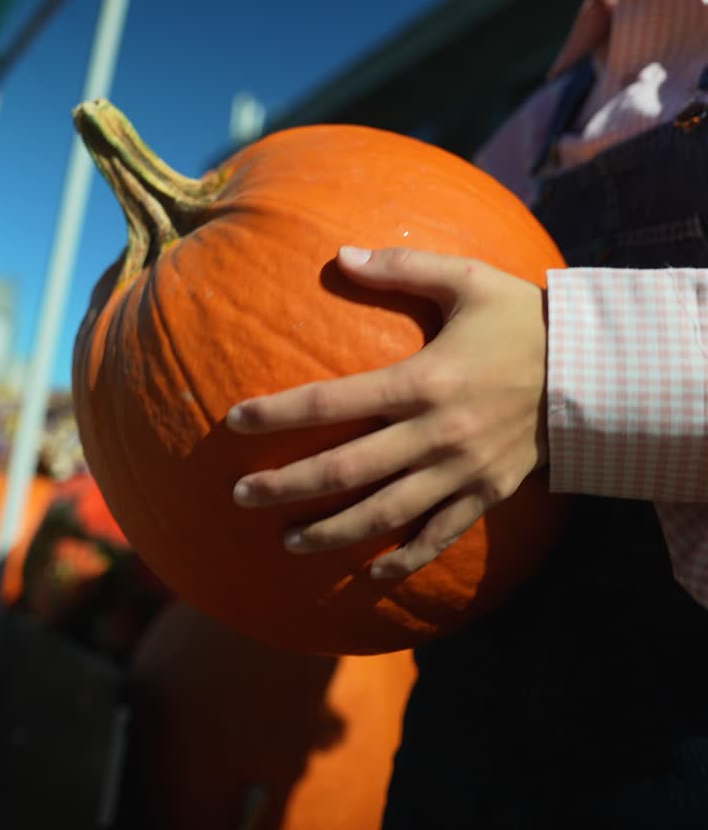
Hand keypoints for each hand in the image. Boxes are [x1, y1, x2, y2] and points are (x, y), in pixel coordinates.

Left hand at [226, 246, 548, 578]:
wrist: (593, 372)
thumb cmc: (523, 320)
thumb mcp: (467, 279)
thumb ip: (402, 268)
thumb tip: (341, 255)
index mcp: (424, 380)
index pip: (333, 401)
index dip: (279, 413)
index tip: (235, 421)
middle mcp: (436, 435)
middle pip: (346, 470)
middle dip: (287, 486)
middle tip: (241, 495)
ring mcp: (462, 473)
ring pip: (383, 514)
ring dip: (330, 532)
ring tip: (287, 541)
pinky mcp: (485, 495)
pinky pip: (437, 537)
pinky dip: (402, 559)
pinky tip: (370, 574)